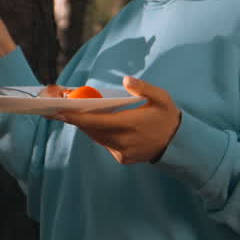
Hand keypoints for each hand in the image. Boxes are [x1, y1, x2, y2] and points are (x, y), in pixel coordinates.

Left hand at [52, 76, 181, 164]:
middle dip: (77, 120)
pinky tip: (97, 124)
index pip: (96, 122)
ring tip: (74, 114)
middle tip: (62, 109)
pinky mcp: (123, 158)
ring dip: (87, 127)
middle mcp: (124, 141)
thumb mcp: (161, 97)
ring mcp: (123, 152)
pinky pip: (105, 144)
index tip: (61, 111)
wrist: (178, 144)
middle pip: (92, 130)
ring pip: (97, 138)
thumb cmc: (167, 116)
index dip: (77, 118)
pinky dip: (100, 134)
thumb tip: (125, 80)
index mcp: (131, 124)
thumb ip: (143, 88)